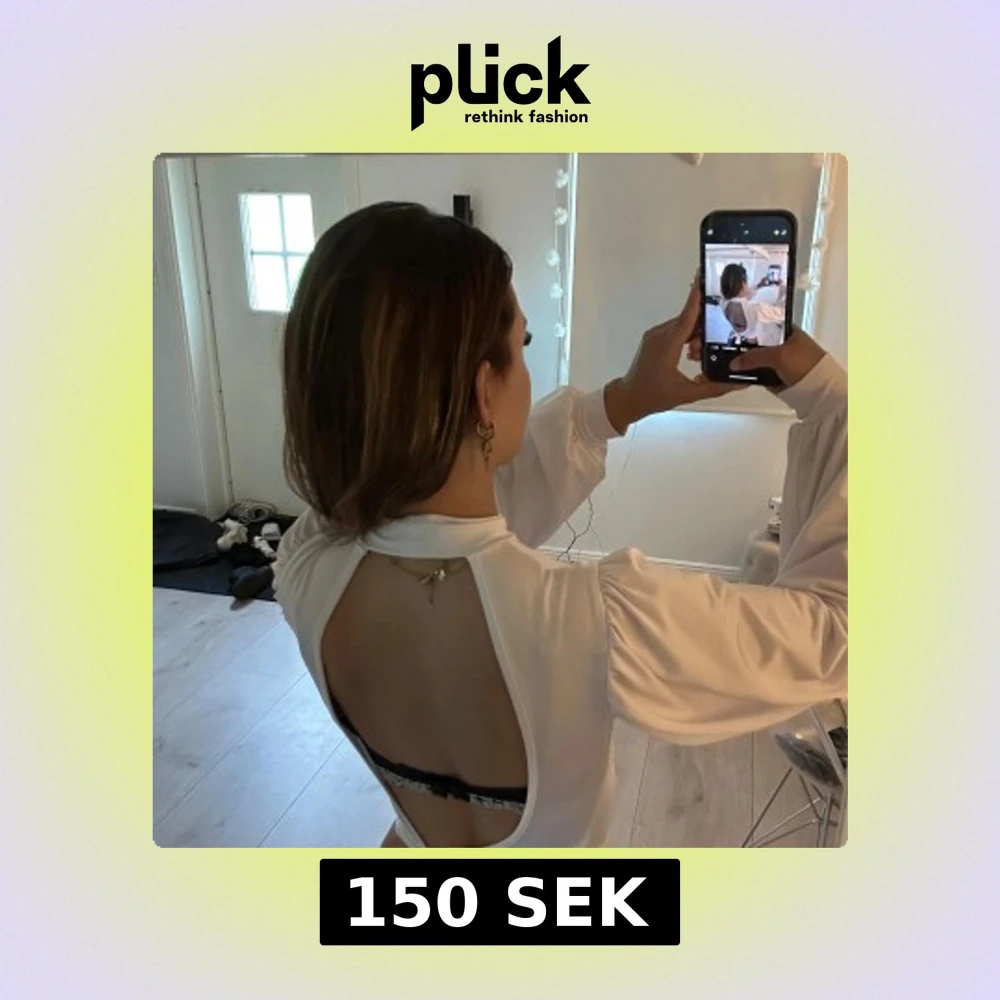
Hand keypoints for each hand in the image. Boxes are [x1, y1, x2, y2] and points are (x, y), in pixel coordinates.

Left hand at [604, 279, 742, 432]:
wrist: (628, 398)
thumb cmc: (653, 396)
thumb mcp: (688, 394)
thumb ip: (715, 387)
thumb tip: (738, 382)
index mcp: (667, 345)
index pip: (687, 316)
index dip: (697, 297)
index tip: (704, 277)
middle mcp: (660, 335)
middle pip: (688, 319)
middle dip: (705, 326)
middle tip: (716, 338)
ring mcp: (655, 335)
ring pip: (682, 324)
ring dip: (695, 333)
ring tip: (699, 353)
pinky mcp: (653, 337)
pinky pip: (674, 329)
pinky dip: (686, 336)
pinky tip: (692, 350)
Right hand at [730, 324, 826, 390]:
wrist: (819, 391)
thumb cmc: (809, 366)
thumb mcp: (778, 355)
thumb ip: (754, 356)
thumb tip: (736, 361)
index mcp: (790, 332)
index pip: (766, 326)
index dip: (751, 329)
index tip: (737, 333)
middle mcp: (786, 345)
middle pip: (760, 345)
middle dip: (748, 350)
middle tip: (734, 351)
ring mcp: (783, 362)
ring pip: (761, 361)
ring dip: (751, 365)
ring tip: (736, 364)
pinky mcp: (780, 377)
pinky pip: (762, 375)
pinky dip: (754, 376)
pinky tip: (745, 375)